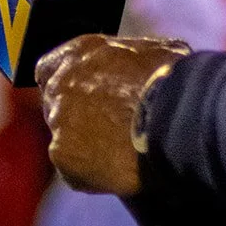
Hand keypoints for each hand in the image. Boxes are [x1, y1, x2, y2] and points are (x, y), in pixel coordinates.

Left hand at [35, 34, 190, 196]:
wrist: (175, 119)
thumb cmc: (172, 80)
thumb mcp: (157, 52)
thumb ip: (133, 59)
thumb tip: (145, 65)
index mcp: (78, 54)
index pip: (49, 68)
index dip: (66, 83)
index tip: (82, 95)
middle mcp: (59, 85)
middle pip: (55, 105)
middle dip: (75, 116)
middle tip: (106, 128)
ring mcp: (58, 122)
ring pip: (64, 139)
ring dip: (85, 145)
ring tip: (119, 151)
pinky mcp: (64, 156)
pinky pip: (74, 169)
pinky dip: (92, 173)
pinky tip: (118, 171)